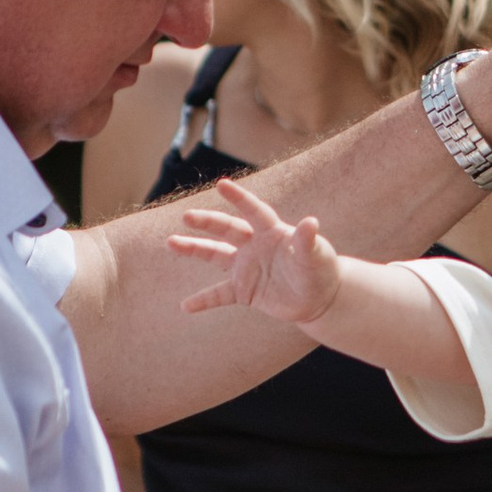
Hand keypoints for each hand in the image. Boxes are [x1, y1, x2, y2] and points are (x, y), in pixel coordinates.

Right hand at [170, 181, 342, 321]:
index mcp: (273, 232)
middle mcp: (255, 245)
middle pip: (227, 230)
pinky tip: (185, 307)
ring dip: (194, 248)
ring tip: (171, 243)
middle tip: (187, 217)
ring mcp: (247, 267)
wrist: (319, 298)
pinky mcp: (245, 290)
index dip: (240, 199)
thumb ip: (308, 241)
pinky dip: (204, 301)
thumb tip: (311, 222)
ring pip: (216, 255)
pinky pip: (220, 295)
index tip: (222, 184)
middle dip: (207, 223)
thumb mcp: (316, 256)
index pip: (254, 211)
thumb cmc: (321, 271)